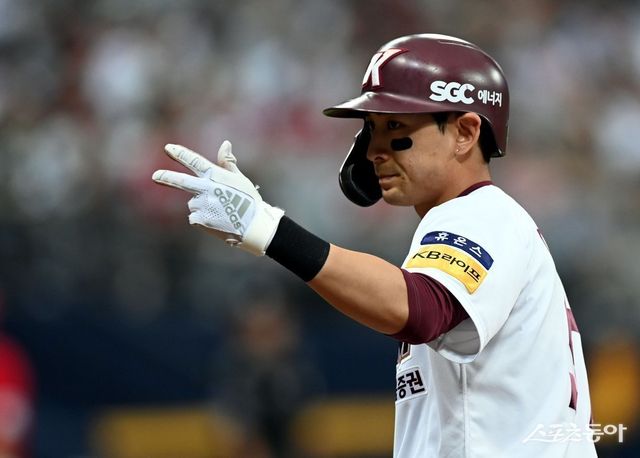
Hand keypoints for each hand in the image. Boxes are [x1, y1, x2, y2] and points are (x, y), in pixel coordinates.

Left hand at [152, 141, 283, 255]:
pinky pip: (195, 218)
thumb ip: (228, 163)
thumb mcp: (241, 180)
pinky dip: (202, 219)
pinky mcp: (200, 220)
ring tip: (221, 212)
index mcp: (216, 177)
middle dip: (166, 177)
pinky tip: (217, 221)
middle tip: (155, 176)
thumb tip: (225, 143)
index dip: (181, 154)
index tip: (168, 148)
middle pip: (182, 182)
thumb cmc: (250, 202)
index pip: (195, 162)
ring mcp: (203, 205)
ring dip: (201, 206)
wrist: (255, 228)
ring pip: (193, 203)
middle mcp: (207, 189)